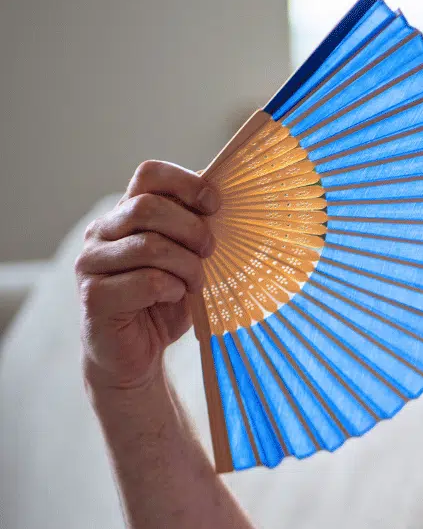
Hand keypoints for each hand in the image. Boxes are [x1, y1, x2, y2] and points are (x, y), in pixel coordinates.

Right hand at [76, 160, 219, 391]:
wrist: (136, 354)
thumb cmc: (166, 300)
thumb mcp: (188, 258)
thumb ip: (196, 229)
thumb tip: (225, 201)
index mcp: (126, 214)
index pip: (149, 174)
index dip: (186, 183)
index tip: (215, 205)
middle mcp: (102, 232)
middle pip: (147, 206)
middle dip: (192, 229)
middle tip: (210, 252)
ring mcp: (91, 263)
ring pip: (149, 245)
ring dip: (186, 266)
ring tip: (194, 283)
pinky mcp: (93, 296)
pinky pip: (145, 281)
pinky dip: (172, 289)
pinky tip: (174, 298)